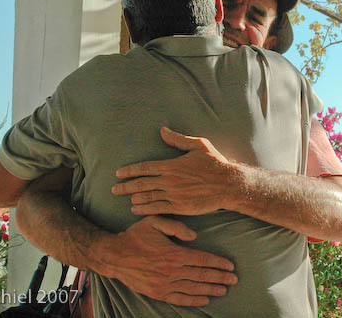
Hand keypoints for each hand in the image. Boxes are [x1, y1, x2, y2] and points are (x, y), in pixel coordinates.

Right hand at [97, 215, 236, 305]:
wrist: (115, 255)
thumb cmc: (136, 236)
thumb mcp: (154, 221)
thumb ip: (176, 226)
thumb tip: (195, 236)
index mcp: (173, 253)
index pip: (202, 259)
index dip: (218, 263)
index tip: (230, 265)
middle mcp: (171, 271)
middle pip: (202, 275)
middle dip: (220, 277)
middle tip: (234, 279)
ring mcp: (164, 284)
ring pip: (194, 288)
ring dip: (211, 289)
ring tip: (225, 289)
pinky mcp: (157, 293)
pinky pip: (180, 299)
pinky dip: (194, 300)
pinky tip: (205, 298)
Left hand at [113, 127, 235, 215]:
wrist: (228, 185)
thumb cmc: (214, 163)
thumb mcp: (198, 145)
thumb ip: (178, 139)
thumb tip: (162, 130)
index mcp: (172, 165)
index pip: (145, 168)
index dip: (130, 171)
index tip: (119, 173)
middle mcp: (170, 180)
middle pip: (141, 183)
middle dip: (125, 186)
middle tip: (113, 189)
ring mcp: (174, 195)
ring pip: (147, 197)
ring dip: (133, 198)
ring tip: (124, 198)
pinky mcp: (180, 207)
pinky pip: (157, 209)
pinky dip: (144, 209)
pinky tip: (136, 209)